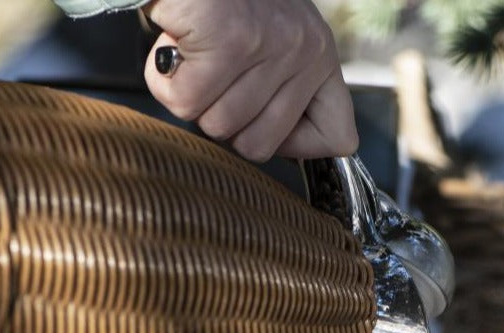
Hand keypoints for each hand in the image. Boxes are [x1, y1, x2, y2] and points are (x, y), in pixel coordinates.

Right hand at [143, 0, 358, 161]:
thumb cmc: (218, 2)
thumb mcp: (272, 44)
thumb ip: (281, 93)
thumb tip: (271, 145)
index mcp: (321, 56)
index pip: (337, 137)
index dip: (293, 144)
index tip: (261, 118)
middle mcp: (305, 50)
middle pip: (257, 146)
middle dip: (221, 119)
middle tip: (212, 75)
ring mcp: (270, 44)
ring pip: (219, 126)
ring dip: (189, 97)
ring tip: (193, 55)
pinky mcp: (230, 38)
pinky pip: (187, 101)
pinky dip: (165, 82)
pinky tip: (175, 49)